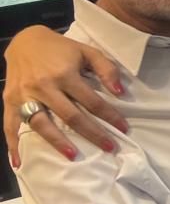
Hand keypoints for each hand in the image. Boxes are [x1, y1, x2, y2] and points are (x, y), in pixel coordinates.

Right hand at [4, 26, 128, 166]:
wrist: (25, 41)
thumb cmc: (61, 48)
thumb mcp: (87, 51)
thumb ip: (106, 69)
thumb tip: (120, 92)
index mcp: (65, 74)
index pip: (92, 101)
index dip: (110, 116)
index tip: (124, 129)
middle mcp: (44, 86)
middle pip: (70, 116)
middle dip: (92, 133)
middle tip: (109, 148)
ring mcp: (24, 95)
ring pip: (42, 124)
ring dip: (57, 142)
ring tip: (73, 156)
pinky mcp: (9, 101)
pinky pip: (9, 126)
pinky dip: (13, 145)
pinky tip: (19, 162)